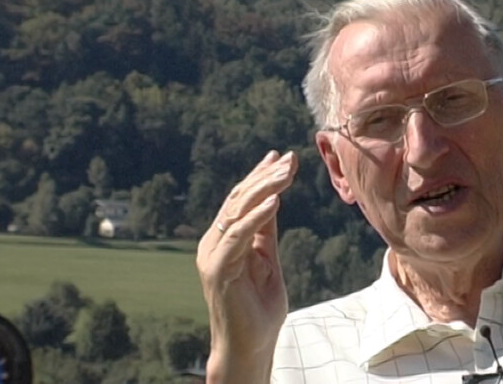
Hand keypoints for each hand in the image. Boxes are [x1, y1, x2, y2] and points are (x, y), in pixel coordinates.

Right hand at [196, 150, 297, 382]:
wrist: (249, 346)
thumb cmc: (259, 308)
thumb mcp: (267, 260)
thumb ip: (265, 232)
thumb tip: (273, 200)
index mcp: (224, 239)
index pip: (241, 200)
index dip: (260, 176)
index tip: (282, 157)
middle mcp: (213, 243)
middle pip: (238, 200)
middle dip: (265, 176)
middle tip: (289, 159)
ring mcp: (212, 255)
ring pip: (237, 212)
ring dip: (264, 189)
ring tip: (287, 172)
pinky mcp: (218, 269)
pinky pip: (237, 236)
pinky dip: (256, 217)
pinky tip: (275, 201)